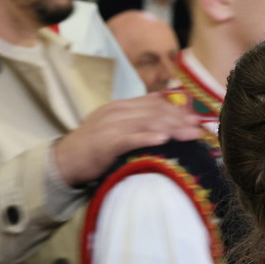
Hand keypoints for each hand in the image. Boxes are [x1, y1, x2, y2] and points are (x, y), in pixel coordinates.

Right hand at [52, 94, 204, 185]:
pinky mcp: (105, 143)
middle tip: (200, 128)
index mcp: (121, 106)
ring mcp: (110, 126)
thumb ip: (136, 116)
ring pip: (146, 123)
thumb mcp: (115, 126)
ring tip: (190, 134)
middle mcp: (117, 112)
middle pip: (154, 112)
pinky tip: (163, 140)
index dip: (178, 110)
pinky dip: (147, 138)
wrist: (64, 160)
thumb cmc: (93, 147)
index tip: (197, 119)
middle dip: (180, 119)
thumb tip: (159, 103)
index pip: (155, 104)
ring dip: (171, 128)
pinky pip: (129, 138)